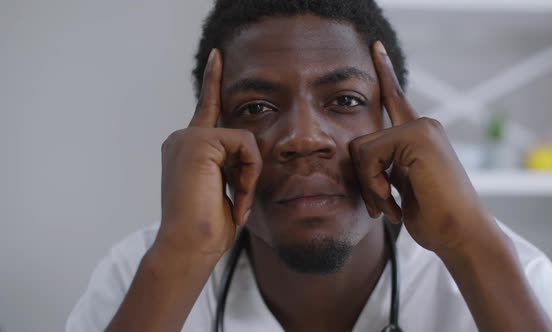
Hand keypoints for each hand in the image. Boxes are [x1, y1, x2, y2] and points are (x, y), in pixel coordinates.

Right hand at [157, 49, 261, 256]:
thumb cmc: (206, 228)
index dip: (213, 82)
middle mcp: (182, 139)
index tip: (218, 56)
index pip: (206, 109)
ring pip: (243, 140)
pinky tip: (235, 194)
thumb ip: (229, 165)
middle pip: (238, 135)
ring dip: (248, 175)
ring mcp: (187, 138)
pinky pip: (245, 145)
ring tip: (235, 200)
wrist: (187, 247)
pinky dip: (249, 173)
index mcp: (185, 149)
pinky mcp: (198, 141)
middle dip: (247, 170)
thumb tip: (247, 153)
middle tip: (237, 201)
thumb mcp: (223, 190)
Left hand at [350, 41, 498, 253]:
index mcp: (418, 136)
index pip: (395, 100)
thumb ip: (387, 165)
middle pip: (360, 141)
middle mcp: (421, 125)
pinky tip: (395, 204)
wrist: (461, 234)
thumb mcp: (403, 187)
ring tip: (391, 207)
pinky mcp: (417, 136)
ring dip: (369, 187)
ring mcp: (421, 128)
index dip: (385, 75)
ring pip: (361, 149)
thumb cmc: (434, 217)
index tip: (376, 47)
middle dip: (363, 180)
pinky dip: (373, 186)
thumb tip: (358, 154)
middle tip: (382, 205)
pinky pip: (368, 155)